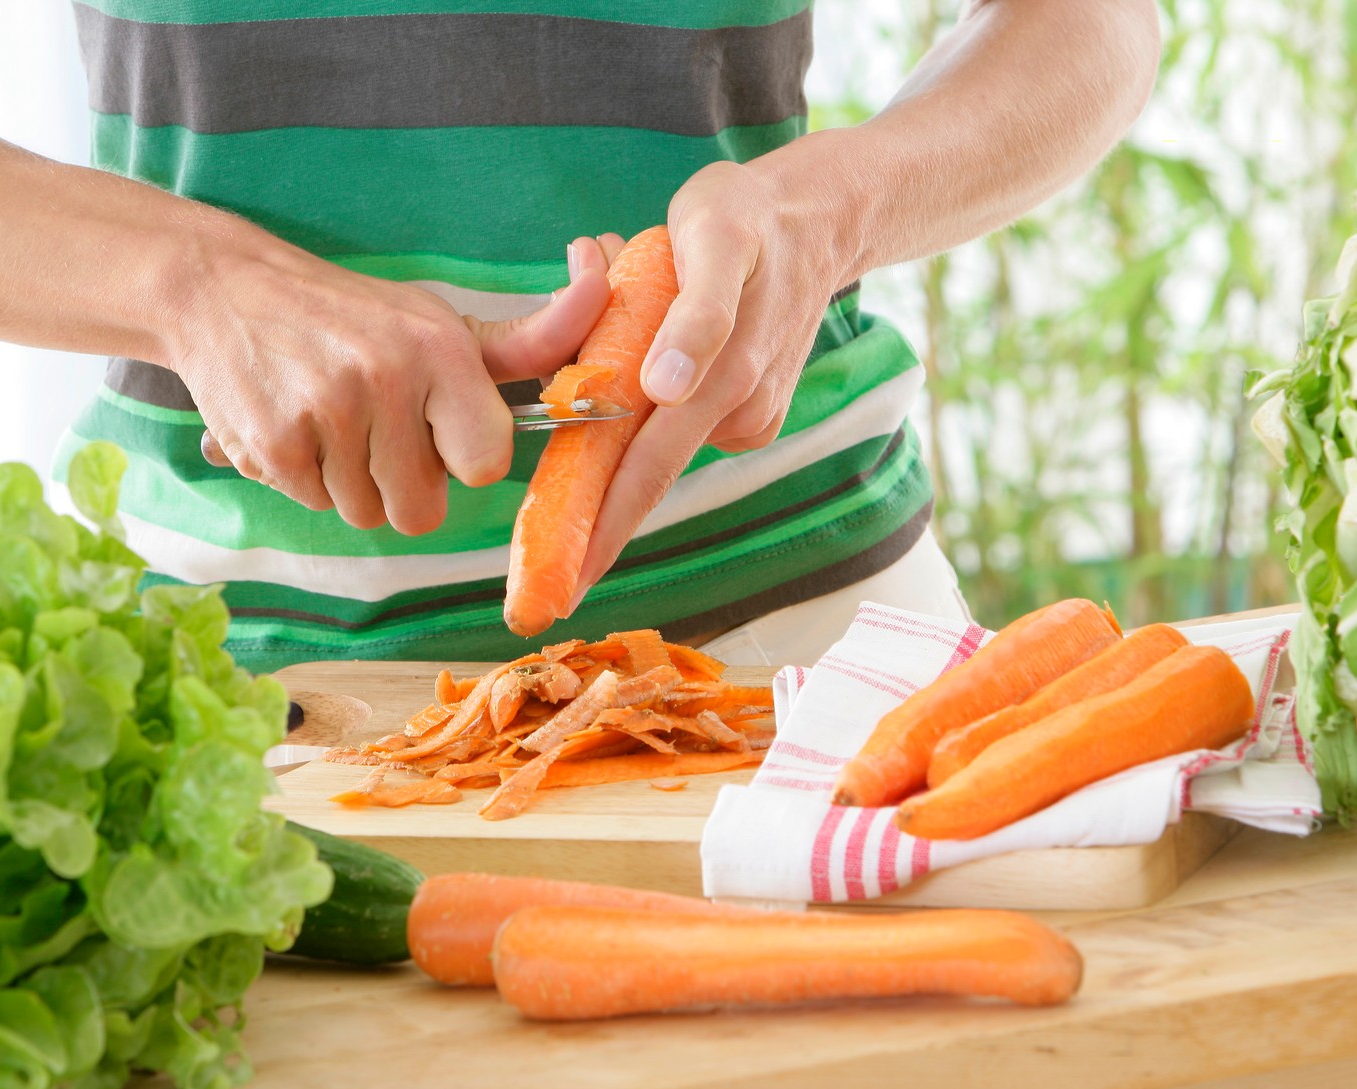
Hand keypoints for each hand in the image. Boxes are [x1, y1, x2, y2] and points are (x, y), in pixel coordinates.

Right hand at [185, 232, 611, 533]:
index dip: (465, 460)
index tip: (442, 432)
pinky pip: (316, 505)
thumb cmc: (354, 316)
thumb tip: (605, 290)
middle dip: (404, 484)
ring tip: (332, 419)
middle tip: (378, 428)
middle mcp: (385, 379)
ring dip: (353, 482)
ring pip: (366, 514)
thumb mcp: (440, 322)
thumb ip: (529, 339)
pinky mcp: (273, 446)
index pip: (486, 464)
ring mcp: (325, 414)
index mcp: (439, 350)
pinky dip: (305, 477)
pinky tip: (295, 423)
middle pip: (422, 512)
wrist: (222, 290)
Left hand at [568, 158, 847, 608]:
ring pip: (656, 442)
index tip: (560, 587)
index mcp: (716, 378)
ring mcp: (744, 417)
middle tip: (539, 601)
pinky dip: (656, 401)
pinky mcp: (751, 414)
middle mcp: (731, 411)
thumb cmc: (743, 219)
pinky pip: (683, 421)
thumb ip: (696, 319)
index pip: (643, 472)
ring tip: (617, 346)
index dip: (598, 532)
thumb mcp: (714, 238)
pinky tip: (661, 357)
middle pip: (645, 484)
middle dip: (592, 542)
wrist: (817, 218)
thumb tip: (665, 389)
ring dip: (619, 430)